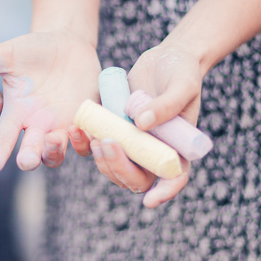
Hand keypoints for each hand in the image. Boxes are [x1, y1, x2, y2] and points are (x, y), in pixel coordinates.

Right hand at [0, 30, 100, 173]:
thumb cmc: (32, 48)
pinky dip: (84, 141)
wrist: (67, 43)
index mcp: (16, 114)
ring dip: (54, 152)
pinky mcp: (84, 121)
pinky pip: (85, 141)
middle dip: (28, 157)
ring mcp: (61, 126)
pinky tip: (81, 129)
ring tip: (52, 139)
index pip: (3, 138)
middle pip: (31, 151)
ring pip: (56, 153)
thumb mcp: (7, 54)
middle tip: (24, 161)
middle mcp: (37, 126)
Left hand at [67, 44, 202, 206]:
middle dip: (119, 168)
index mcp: (177, 150)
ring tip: (91, 135)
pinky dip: (85, 143)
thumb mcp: (182, 84)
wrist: (164, 58)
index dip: (164, 193)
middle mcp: (153, 153)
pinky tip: (77, 129)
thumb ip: (167, 104)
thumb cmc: (182, 72)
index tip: (150, 201)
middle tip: (107, 144)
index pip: (174, 178)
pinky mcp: (113, 132)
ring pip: (113, 167)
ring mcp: (132, 145)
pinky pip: (97, 147)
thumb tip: (142, 124)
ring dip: (100, 159)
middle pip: (136, 178)